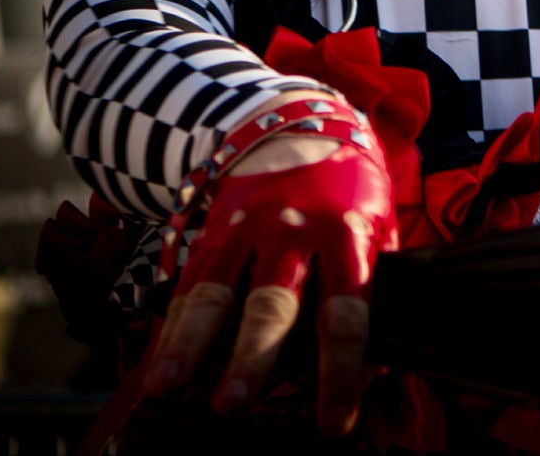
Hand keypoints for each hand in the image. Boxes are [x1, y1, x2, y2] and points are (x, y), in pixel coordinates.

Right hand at [143, 101, 396, 435]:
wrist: (304, 118)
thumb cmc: (351, 185)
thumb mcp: (379, 221)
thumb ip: (376, 282)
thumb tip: (378, 365)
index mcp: (349, 233)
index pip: (346, 312)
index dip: (340, 371)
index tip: (333, 421)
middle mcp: (295, 230)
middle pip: (273, 303)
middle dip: (253, 357)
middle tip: (234, 404)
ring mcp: (248, 227)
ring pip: (216, 292)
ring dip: (191, 344)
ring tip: (170, 387)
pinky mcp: (213, 226)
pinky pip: (190, 282)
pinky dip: (173, 326)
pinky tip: (160, 364)